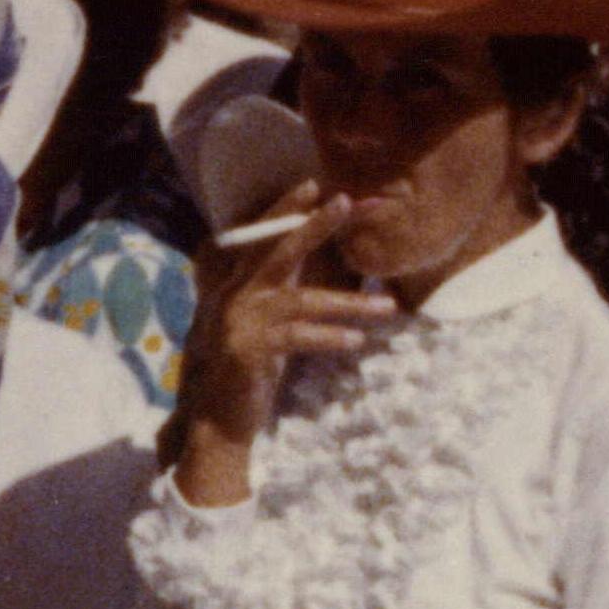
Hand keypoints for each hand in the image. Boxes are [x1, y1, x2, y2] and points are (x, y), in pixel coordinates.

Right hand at [172, 190, 399, 468]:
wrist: (221, 422)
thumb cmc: (252, 372)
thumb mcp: (269, 326)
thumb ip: (285, 296)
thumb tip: (320, 267)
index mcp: (238, 286)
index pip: (264, 239)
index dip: (288, 212)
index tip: (317, 186)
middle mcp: (233, 296)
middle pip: (277, 251)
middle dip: (313, 225)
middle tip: (347, 202)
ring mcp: (237, 322)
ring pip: (301, 300)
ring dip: (349, 303)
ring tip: (388, 308)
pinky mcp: (246, 351)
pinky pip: (297, 337)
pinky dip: (329, 337)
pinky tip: (356, 340)